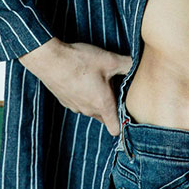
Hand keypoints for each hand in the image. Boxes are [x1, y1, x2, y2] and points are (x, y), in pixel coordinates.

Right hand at [18, 38, 132, 134]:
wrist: (49, 60)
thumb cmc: (80, 61)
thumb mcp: (109, 60)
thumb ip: (128, 64)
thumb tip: (138, 65)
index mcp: (103, 105)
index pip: (116, 129)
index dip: (124, 123)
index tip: (127, 110)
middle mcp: (89, 110)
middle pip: (105, 117)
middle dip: (111, 106)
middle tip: (115, 87)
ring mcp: (74, 106)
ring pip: (91, 108)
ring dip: (96, 99)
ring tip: (98, 79)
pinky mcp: (64, 100)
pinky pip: (79, 102)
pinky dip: (83, 94)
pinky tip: (82, 76)